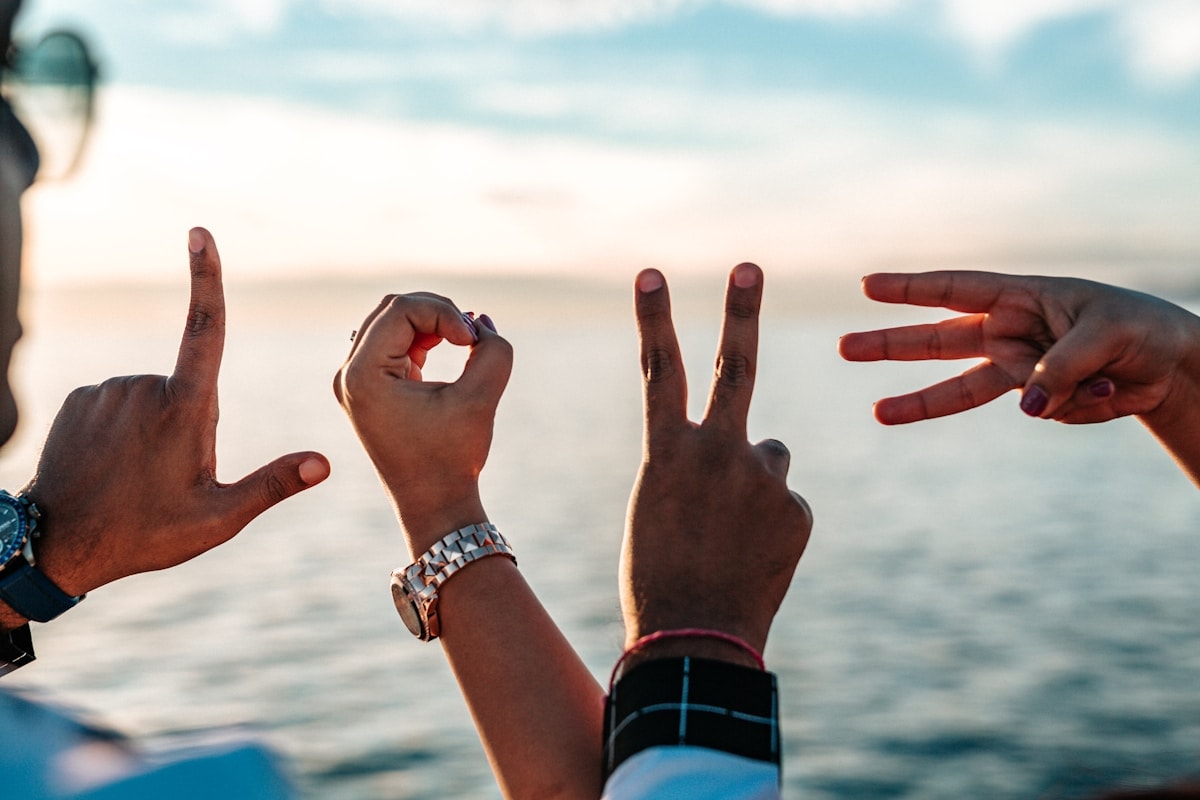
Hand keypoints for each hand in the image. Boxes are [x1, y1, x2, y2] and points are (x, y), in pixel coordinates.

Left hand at [6, 228, 329, 612]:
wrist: (57, 547)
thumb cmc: (144, 535)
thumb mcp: (218, 519)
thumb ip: (272, 484)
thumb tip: (324, 463)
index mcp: (185, 410)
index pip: (205, 330)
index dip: (206, 278)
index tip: (200, 234)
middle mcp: (144, 388)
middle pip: (190, 390)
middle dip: (193, 425)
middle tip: (172, 477)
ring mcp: (108, 391)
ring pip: (155, 397)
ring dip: (158, 427)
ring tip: (139, 476)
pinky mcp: (81, 400)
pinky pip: (121, 403)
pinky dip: (126, 428)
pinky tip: (114, 464)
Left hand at [334, 296, 511, 553]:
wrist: (434, 505)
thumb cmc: (452, 459)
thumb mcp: (480, 399)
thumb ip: (493, 351)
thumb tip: (481, 321)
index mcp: (363, 376)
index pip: (402, 309)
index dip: (444, 313)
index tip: (473, 341)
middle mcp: (349, 375)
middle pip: (392, 309)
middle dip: (437, 312)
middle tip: (471, 336)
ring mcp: (356, 382)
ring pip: (392, 321)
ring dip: (432, 323)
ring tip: (465, 342)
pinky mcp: (370, 388)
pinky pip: (394, 342)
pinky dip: (424, 338)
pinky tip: (452, 347)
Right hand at [621, 264, 811, 663]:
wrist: (695, 640)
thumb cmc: (657, 576)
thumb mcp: (656, 508)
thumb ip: (696, 464)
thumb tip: (760, 443)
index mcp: (665, 454)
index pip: (657, 369)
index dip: (653, 318)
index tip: (651, 271)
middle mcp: (716, 453)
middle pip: (733, 367)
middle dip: (740, 311)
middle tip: (749, 267)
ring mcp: (760, 480)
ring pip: (768, 454)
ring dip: (755, 478)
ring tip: (733, 530)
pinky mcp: (795, 510)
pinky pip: (784, 500)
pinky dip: (772, 521)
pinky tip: (754, 555)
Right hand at [838, 271, 1199, 425]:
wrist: (1174, 367)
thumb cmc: (1140, 328)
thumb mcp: (1106, 334)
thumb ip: (1059, 367)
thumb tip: (1025, 407)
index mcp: (1020, 298)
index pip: (956, 290)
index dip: (911, 288)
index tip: (867, 285)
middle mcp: (1009, 333)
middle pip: (937, 340)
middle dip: (891, 343)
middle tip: (844, 347)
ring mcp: (1019, 369)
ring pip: (958, 389)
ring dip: (918, 402)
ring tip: (878, 413)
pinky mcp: (1040, 402)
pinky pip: (1042, 412)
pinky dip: (1077, 406)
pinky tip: (1111, 391)